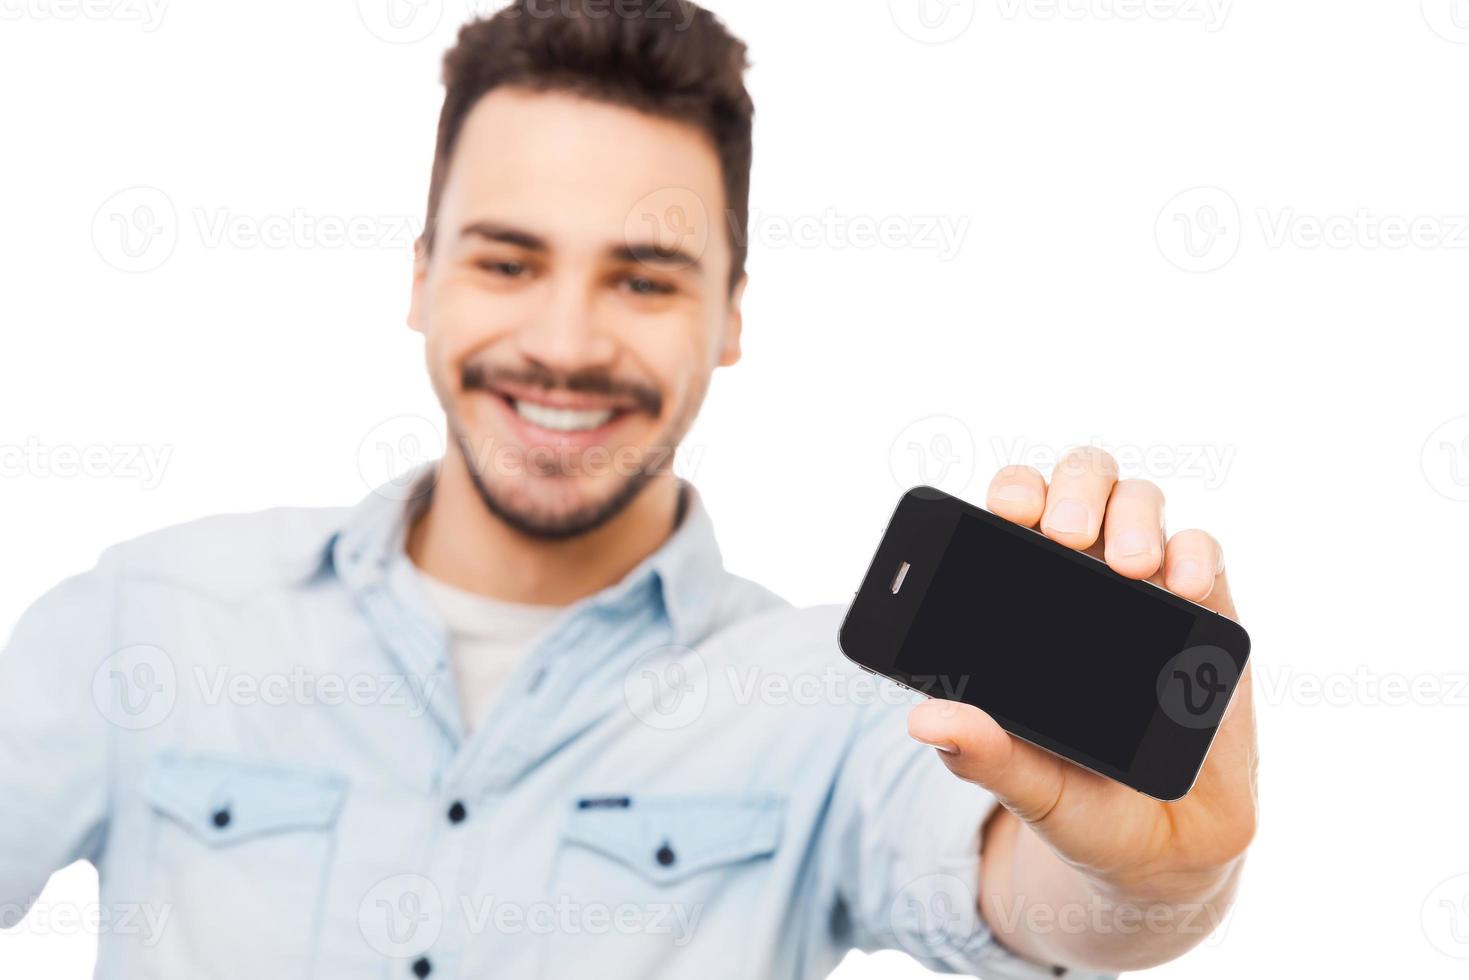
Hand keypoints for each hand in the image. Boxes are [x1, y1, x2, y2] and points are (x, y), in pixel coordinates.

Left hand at [908, 448, 1256, 907]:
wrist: (1163, 846)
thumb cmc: (1079, 800)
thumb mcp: (1026, 782)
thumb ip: (982, 754)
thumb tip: (925, 720)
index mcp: (1024, 598)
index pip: (1013, 512)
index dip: (1011, 492)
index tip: (1004, 511)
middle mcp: (1084, 574)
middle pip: (1080, 484)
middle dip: (1072, 489)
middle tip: (1063, 533)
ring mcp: (1148, 585)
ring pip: (1139, 501)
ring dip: (1133, 514)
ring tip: (1129, 565)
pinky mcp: (1207, 610)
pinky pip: (1205, 553)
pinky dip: (1196, 554)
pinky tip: (1185, 587)